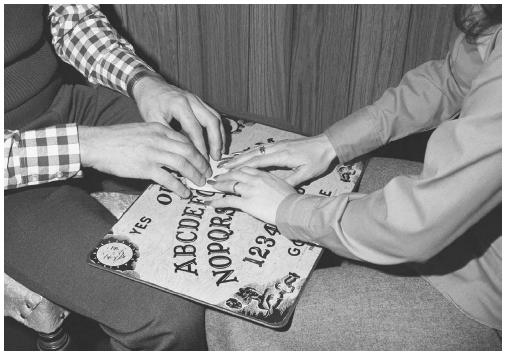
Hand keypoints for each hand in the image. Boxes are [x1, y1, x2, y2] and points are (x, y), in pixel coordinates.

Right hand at [79, 123, 211, 197]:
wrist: (96, 144)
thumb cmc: (116, 139)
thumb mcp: (142, 131)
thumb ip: (158, 138)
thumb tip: (174, 151)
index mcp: (159, 128)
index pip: (186, 139)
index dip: (198, 152)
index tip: (203, 160)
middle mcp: (159, 139)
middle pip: (189, 151)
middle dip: (201, 164)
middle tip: (207, 173)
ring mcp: (152, 153)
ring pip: (183, 164)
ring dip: (195, 175)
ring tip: (200, 183)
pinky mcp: (145, 167)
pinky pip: (168, 179)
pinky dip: (179, 187)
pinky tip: (184, 193)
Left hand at [132, 71, 225, 160]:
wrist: (150, 86)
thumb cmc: (149, 103)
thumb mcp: (153, 120)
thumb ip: (168, 135)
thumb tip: (180, 154)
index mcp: (179, 104)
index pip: (195, 128)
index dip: (200, 146)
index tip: (202, 160)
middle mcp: (192, 100)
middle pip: (211, 121)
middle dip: (216, 141)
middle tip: (216, 158)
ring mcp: (197, 100)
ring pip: (216, 118)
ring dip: (220, 136)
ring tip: (219, 152)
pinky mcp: (200, 102)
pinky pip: (214, 115)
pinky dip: (218, 130)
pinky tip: (218, 142)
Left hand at [209, 167, 295, 224]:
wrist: (292, 209)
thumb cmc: (291, 200)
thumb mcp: (283, 185)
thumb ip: (272, 183)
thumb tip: (269, 187)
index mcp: (264, 174)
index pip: (246, 169)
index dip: (236, 170)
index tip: (231, 171)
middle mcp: (255, 179)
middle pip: (235, 174)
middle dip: (224, 175)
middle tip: (216, 177)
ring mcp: (249, 190)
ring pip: (229, 185)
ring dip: (218, 185)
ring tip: (210, 186)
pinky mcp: (246, 202)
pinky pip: (228, 201)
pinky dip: (217, 201)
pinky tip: (209, 202)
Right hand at [220, 134, 336, 185]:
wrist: (326, 144)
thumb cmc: (317, 159)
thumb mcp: (306, 173)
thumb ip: (291, 181)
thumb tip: (278, 190)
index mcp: (282, 156)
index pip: (257, 162)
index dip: (242, 167)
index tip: (229, 171)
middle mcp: (276, 148)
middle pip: (252, 154)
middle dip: (236, 161)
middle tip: (221, 167)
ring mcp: (277, 145)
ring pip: (254, 151)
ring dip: (240, 156)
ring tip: (227, 162)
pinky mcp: (279, 144)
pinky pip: (260, 149)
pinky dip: (249, 153)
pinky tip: (243, 157)